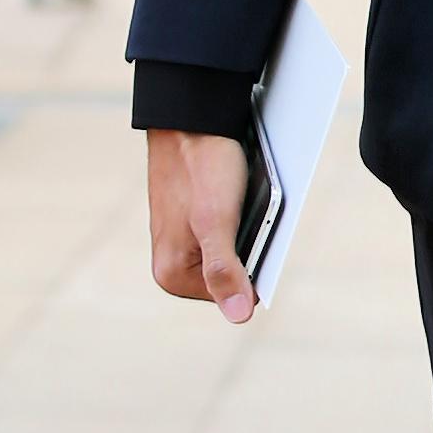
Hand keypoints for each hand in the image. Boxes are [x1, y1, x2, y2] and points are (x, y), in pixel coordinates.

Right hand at [147, 128, 257, 324]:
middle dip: (249, 243)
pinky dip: (240, 210)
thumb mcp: (216, 221)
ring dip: (247, 224)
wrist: (190, 116)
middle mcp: (172, 262)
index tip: (261, 232)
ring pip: (232, 244)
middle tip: (250, 208)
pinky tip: (241, 187)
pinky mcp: (191, 216)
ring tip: (246, 194)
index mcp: (172, 274)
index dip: (254, 265)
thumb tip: (239, 315)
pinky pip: (227, 224)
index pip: (233, 293)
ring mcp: (181, 238)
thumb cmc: (202, 165)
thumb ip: (224, 270)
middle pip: (232, 270)